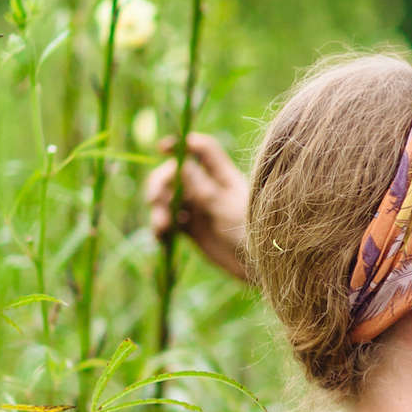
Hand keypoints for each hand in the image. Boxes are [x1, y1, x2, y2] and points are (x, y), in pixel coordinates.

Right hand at [145, 132, 250, 282]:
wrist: (257, 267)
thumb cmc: (251, 234)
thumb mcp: (225, 208)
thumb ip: (203, 188)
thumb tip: (180, 162)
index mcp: (222, 176)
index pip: (201, 150)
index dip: (181, 144)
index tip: (161, 148)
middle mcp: (207, 188)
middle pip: (175, 174)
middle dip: (160, 184)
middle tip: (154, 201)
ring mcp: (198, 208)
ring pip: (168, 199)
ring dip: (159, 210)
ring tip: (161, 228)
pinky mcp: (192, 229)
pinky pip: (169, 222)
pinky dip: (161, 227)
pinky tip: (161, 237)